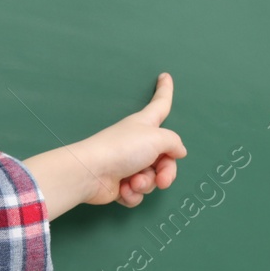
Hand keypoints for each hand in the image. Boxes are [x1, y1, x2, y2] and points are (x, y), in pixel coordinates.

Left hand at [74, 72, 185, 207]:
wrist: (91, 173)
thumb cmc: (123, 149)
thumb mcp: (157, 138)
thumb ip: (174, 143)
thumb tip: (179, 152)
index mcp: (146, 124)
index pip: (160, 104)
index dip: (165, 90)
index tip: (164, 76)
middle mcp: (138, 143)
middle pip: (165, 158)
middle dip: (167, 173)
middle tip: (162, 179)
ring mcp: (128, 164)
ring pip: (152, 180)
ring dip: (146, 184)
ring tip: (133, 181)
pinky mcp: (119, 184)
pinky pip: (137, 194)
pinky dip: (132, 195)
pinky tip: (122, 190)